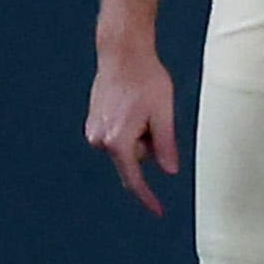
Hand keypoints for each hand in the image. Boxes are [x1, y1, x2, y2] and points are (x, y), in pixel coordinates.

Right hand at [85, 45, 182, 215]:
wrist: (122, 53)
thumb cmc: (145, 79)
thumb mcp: (164, 114)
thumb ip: (166, 146)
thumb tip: (169, 171)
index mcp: (118, 141)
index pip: (135, 179)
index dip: (148, 197)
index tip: (159, 211)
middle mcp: (100, 140)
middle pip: (134, 159)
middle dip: (149, 145)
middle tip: (154, 115)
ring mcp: (94, 131)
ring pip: (126, 147)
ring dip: (139, 135)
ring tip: (142, 106)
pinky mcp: (93, 122)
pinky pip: (117, 136)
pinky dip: (129, 127)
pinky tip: (132, 104)